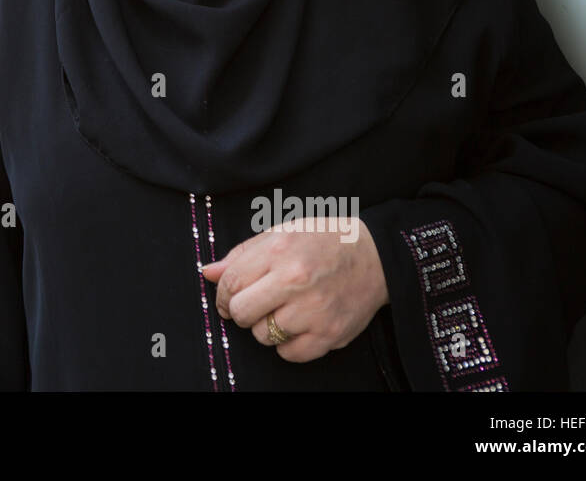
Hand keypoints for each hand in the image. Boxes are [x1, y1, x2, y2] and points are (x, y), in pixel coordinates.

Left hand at [200, 217, 388, 362]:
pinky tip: (298, 324)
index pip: (230, 283)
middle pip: (241, 312)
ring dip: (266, 326)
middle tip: (255, 304)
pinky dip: (288, 343)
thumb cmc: (324, 240)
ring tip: (284, 309)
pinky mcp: (330, 334)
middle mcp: (295, 281)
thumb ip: (242, 254)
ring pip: (262, 336)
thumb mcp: (281, 233)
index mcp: (279, 252)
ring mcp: (314, 310)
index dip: (222, 294)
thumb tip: (208, 273)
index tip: (227, 297)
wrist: (377, 255)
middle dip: (241, 311)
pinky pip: (289, 354)